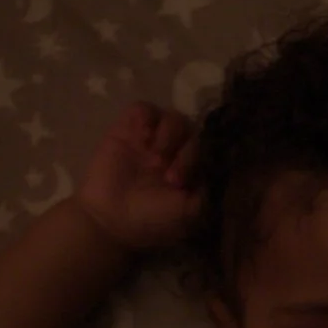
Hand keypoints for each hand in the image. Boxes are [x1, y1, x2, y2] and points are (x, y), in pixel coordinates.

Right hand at [73, 101, 200, 250]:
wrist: (109, 220)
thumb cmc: (151, 220)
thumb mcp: (189, 213)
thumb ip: (208, 190)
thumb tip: (217, 169)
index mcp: (193, 168)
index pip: (210, 149)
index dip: (200, 161)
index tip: (180, 183)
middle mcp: (176, 151)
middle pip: (193, 131)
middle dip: (186, 152)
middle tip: (168, 176)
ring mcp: (152, 139)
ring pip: (173, 117)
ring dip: (169, 134)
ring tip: (154, 156)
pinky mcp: (128, 130)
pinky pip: (143, 108)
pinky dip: (146, 117)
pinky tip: (142, 137)